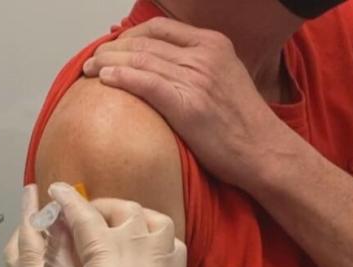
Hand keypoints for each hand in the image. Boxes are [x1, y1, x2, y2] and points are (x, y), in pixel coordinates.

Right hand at [43, 183, 185, 266]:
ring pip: (155, 222)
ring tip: (111, 226)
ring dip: (131, 217)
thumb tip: (58, 218)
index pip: (86, 218)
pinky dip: (155, 236)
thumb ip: (57, 249)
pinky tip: (135, 245)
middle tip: (80, 215)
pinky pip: (173, 244)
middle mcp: (142, 266)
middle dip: (99, 207)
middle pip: (124, 212)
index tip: (56, 190)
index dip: (68, 201)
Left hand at [82, 17, 296, 189]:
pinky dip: (121, 77)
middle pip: (145, 42)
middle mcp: (204, 56)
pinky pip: (145, 82)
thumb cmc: (242, 125)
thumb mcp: (224, 81)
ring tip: (89, 70)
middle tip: (92, 60)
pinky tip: (104, 80)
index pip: (160, 29)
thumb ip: (197, 69)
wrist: (263, 151)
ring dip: (108, 62)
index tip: (112, 48)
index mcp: (213, 45)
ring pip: (140, 60)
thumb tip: (163, 73)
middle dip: (112, 49)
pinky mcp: (188, 104)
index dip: (129, 36)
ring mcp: (196, 78)